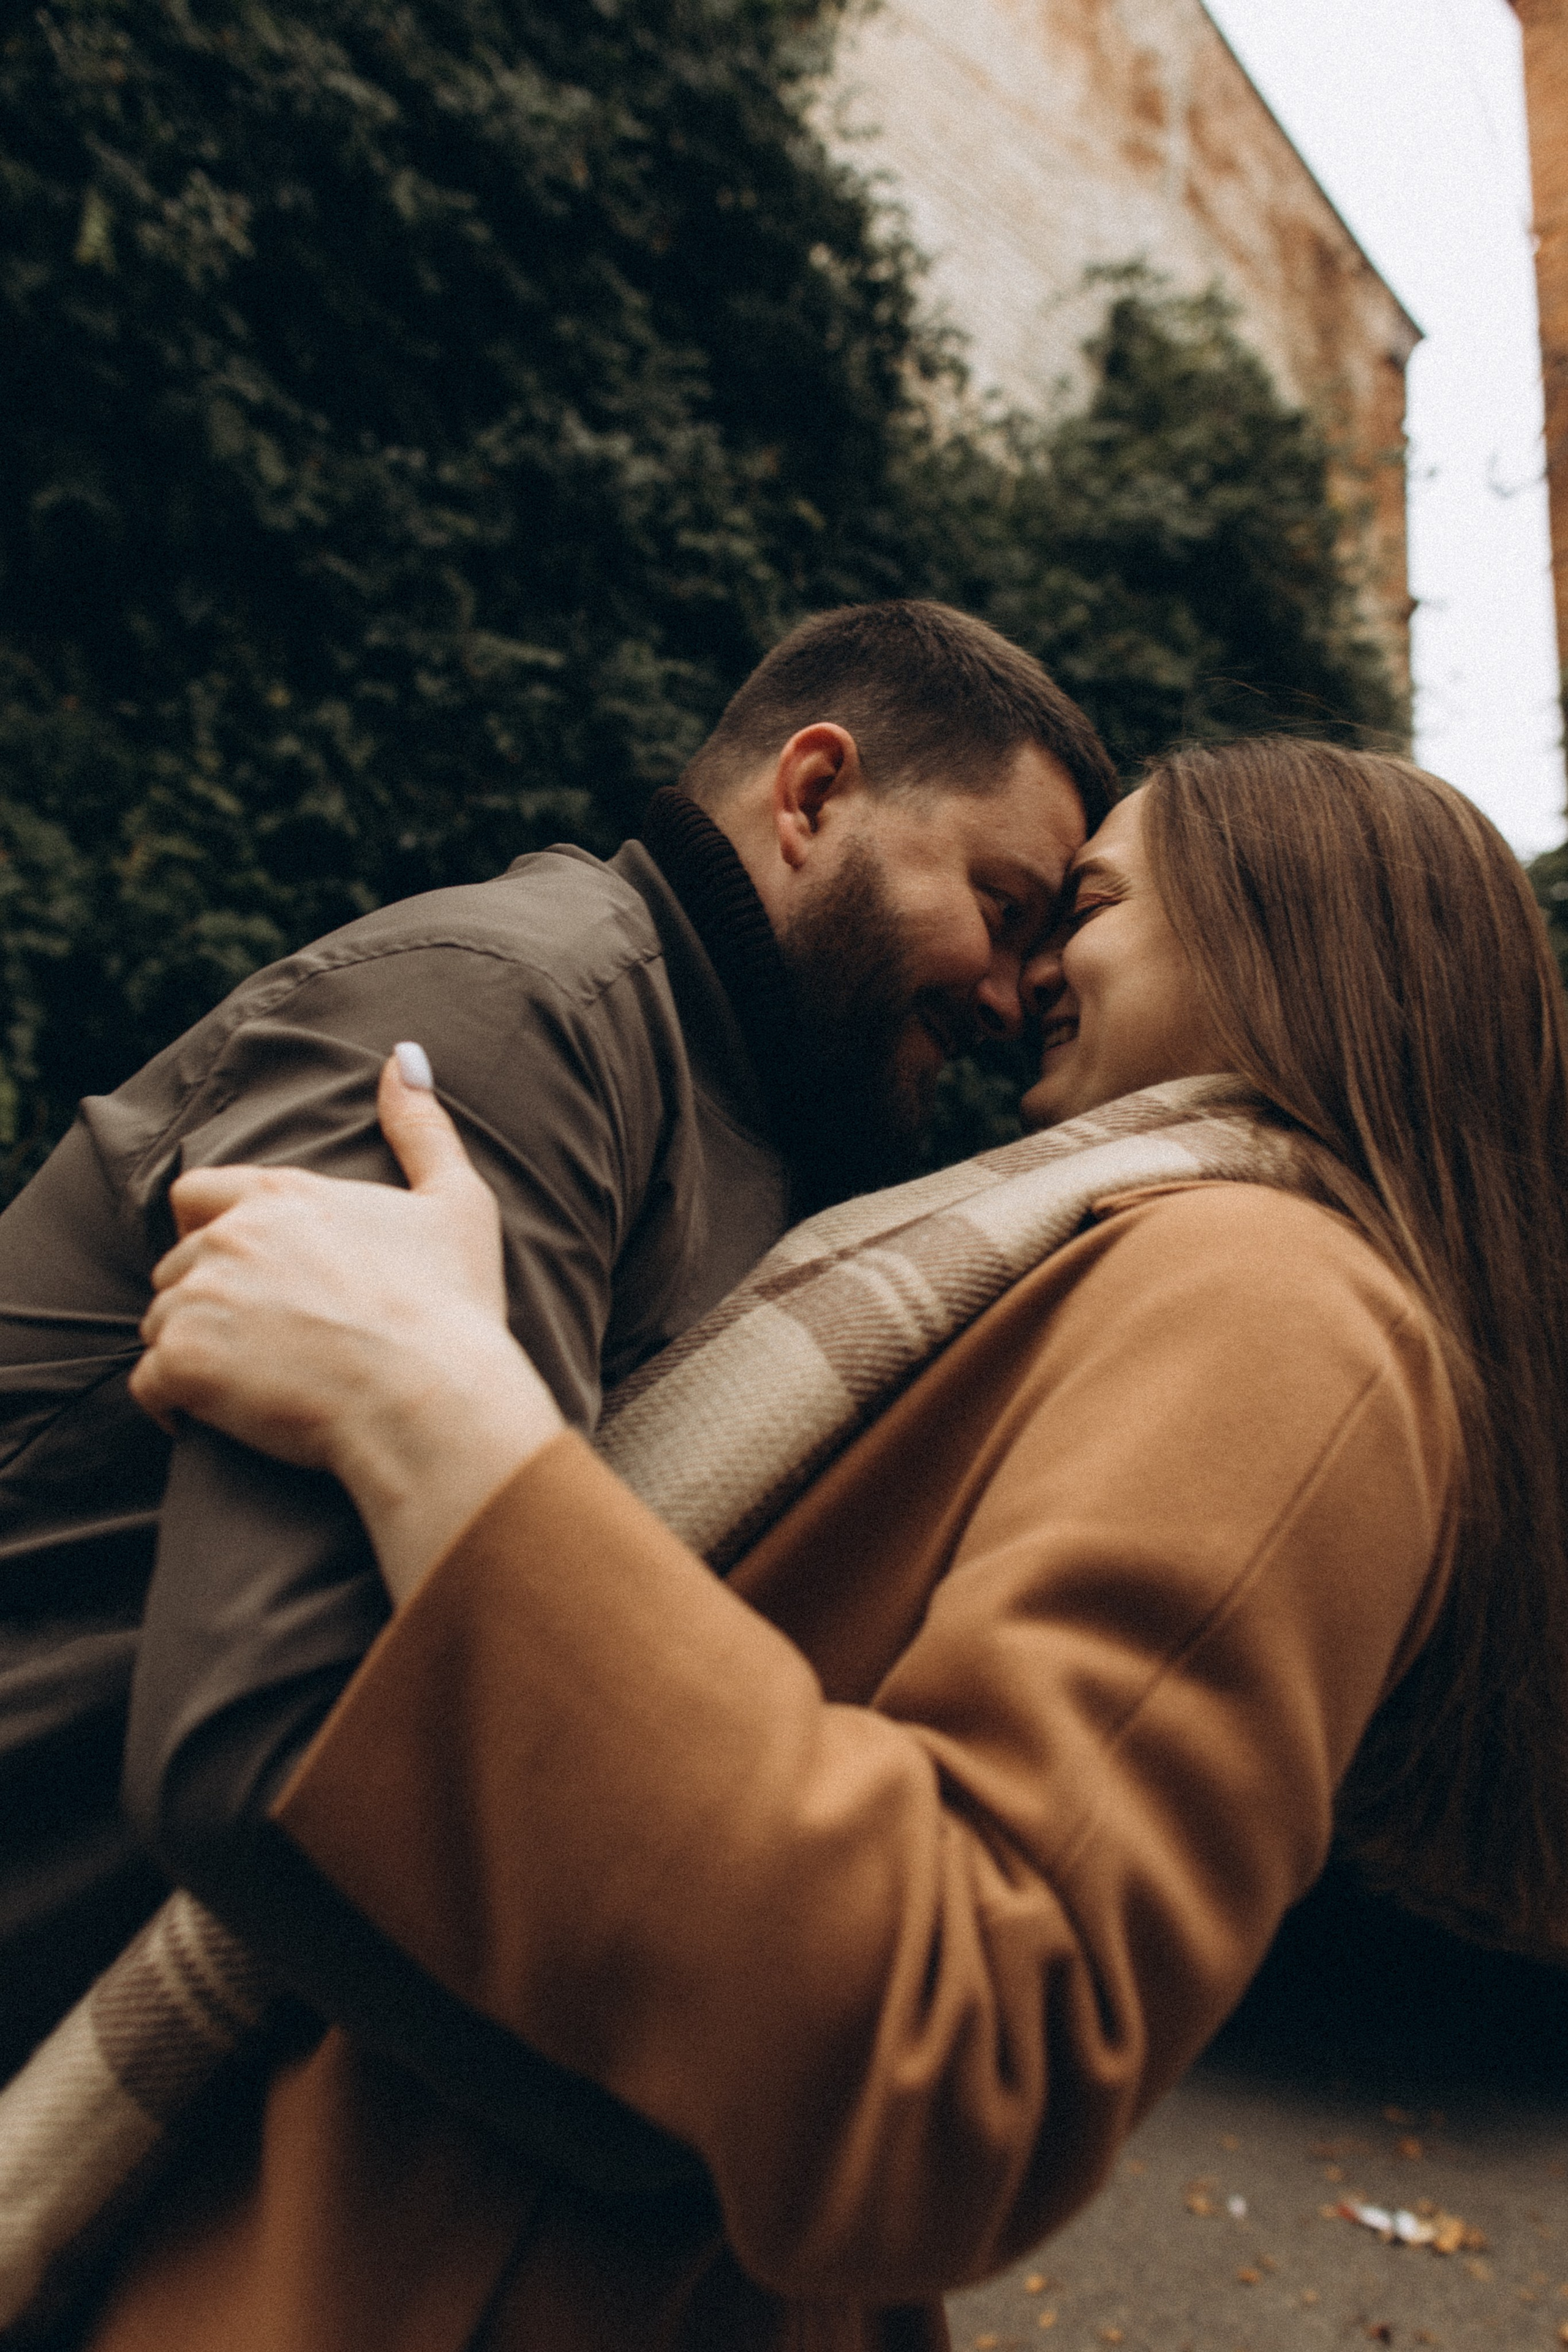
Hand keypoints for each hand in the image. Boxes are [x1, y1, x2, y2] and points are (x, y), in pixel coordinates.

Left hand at [131, 1050, 564, 1600]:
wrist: (432, 1404)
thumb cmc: (453, 1308)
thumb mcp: (457, 1203)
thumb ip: (422, 1127)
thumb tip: (405, 1056)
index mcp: (281, 1194)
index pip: (197, 1195)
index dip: (209, 1232)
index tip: (247, 1275)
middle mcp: (229, 1236)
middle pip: (177, 1264)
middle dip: (207, 1300)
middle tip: (265, 1342)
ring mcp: (200, 1298)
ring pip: (161, 1323)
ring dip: (192, 1351)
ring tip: (251, 1383)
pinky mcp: (184, 1363)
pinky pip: (148, 1384)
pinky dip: (171, 1404)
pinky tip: (213, 1419)